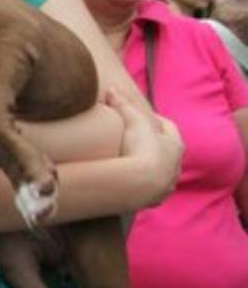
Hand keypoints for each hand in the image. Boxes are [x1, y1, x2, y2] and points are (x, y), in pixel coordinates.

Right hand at [108, 89, 182, 205]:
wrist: (141, 184)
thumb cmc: (142, 148)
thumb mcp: (132, 120)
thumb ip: (123, 104)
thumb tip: (112, 89)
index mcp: (175, 144)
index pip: (168, 127)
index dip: (155, 120)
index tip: (140, 117)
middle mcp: (176, 164)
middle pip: (167, 150)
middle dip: (154, 144)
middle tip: (136, 138)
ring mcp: (167, 182)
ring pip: (162, 171)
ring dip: (151, 166)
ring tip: (133, 162)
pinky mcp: (156, 198)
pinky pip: (152, 188)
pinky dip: (144, 183)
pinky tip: (132, 181)